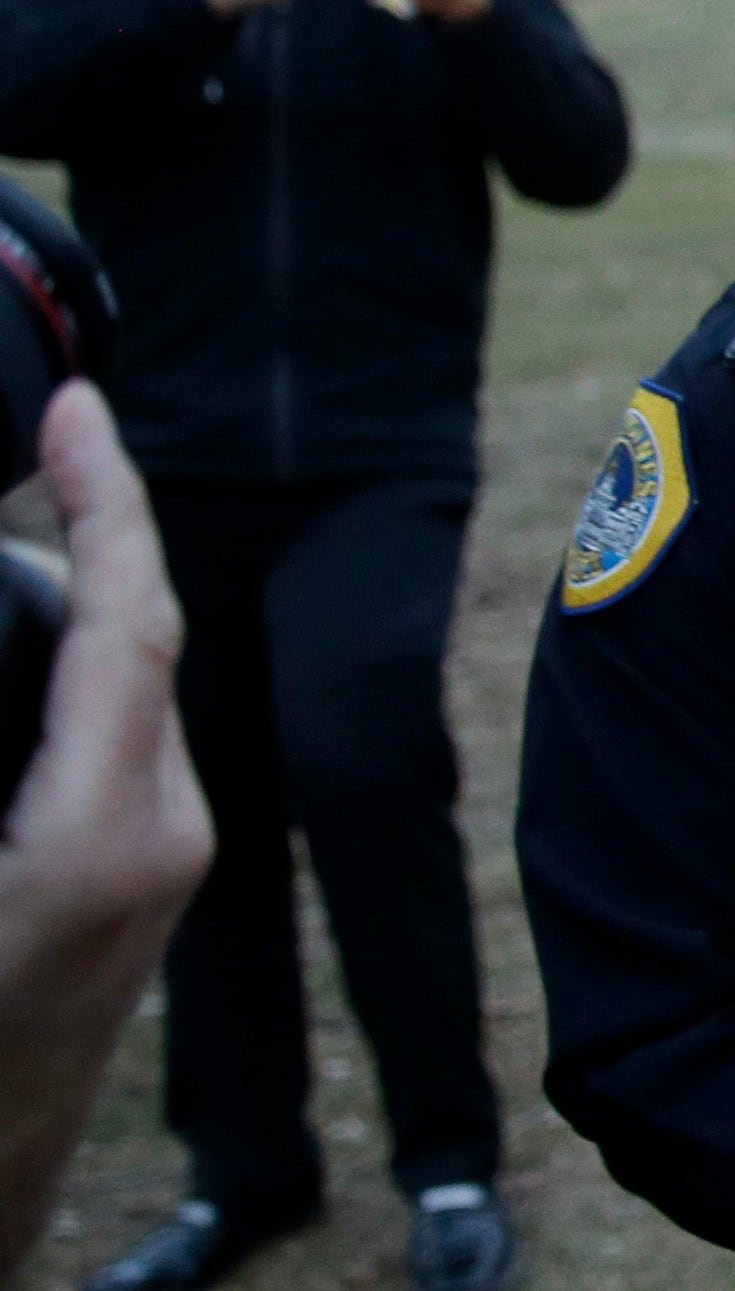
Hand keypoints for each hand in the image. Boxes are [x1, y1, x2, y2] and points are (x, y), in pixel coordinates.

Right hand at [0, 386, 214, 1282]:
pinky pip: (113, 737)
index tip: (75, 404)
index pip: (130, 621)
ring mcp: (161, 864)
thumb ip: (4, 742)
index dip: (106, 499)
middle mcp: (160, 836)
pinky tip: (18, 650)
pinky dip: (73, 673)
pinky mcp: (139, 885)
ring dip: (71, 605)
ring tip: (8, 528)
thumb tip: (33, 646)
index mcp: (103, 832)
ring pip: (127, 685)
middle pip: (137, 637)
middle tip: (26, 444)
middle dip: (80, 534)